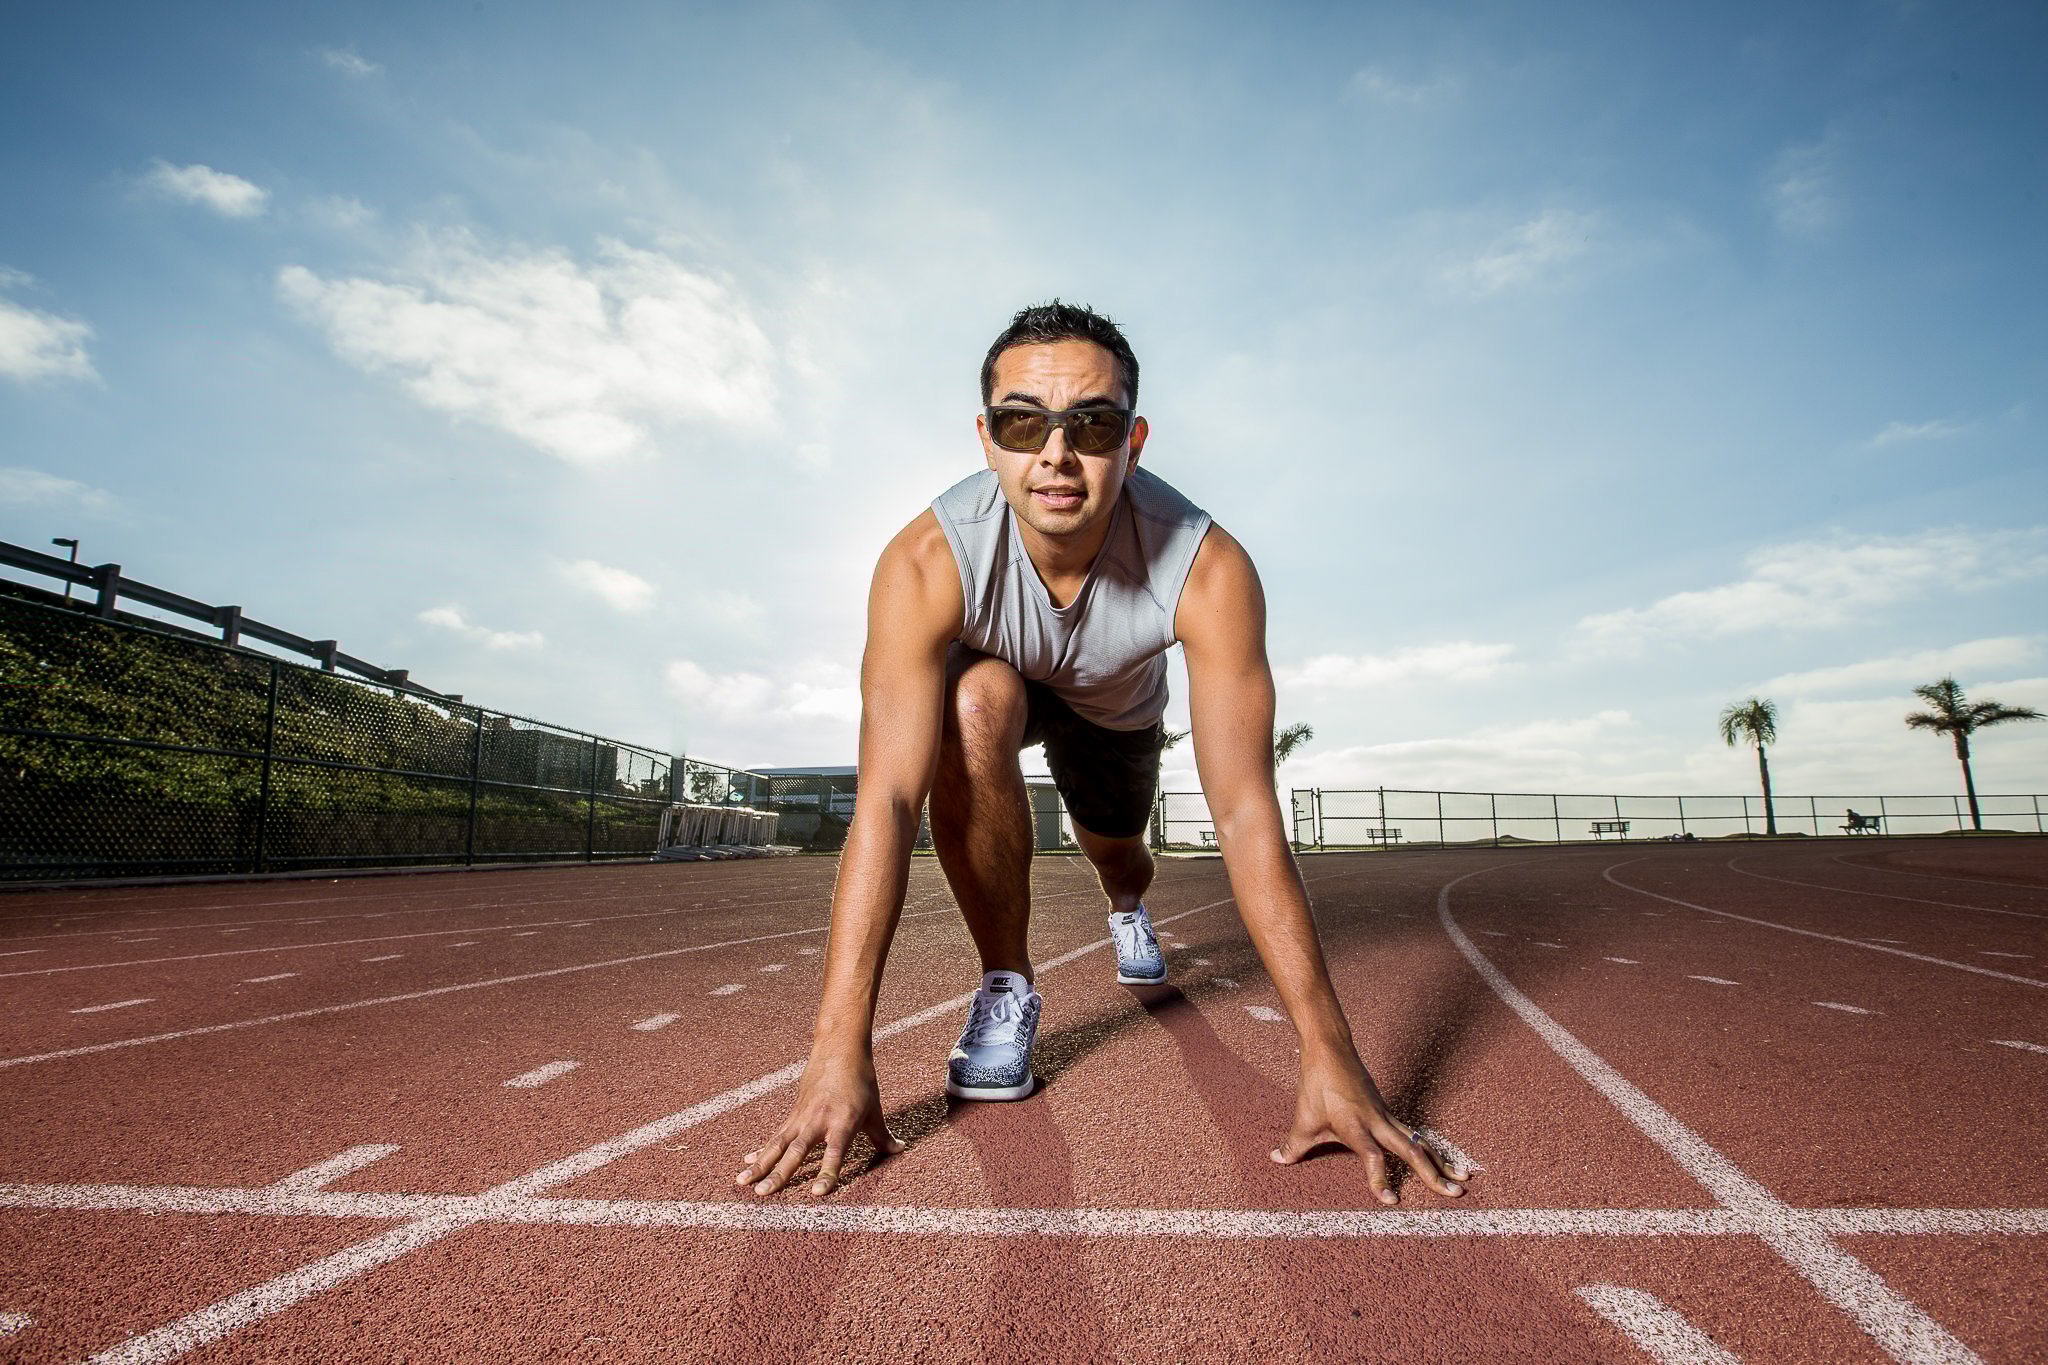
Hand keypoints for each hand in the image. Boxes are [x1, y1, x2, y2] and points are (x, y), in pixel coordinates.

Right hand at [736, 1049, 905, 1196]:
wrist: (840, 1048)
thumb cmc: (861, 1080)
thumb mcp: (875, 1109)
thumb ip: (883, 1135)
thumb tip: (900, 1150)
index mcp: (843, 1122)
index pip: (835, 1154)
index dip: (827, 1174)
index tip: (816, 1193)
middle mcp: (819, 1121)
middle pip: (797, 1152)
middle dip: (779, 1173)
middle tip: (762, 1193)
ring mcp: (802, 1117)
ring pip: (778, 1145)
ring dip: (760, 1165)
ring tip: (742, 1182)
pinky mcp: (793, 1114)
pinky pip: (775, 1136)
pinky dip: (761, 1151)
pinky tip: (747, 1164)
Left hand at [1269, 1052, 1466, 1203]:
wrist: (1330, 1050)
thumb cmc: (1317, 1084)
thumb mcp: (1303, 1118)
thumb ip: (1294, 1145)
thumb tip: (1276, 1160)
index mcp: (1356, 1126)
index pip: (1372, 1157)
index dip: (1379, 1178)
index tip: (1390, 1201)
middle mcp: (1377, 1122)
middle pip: (1411, 1150)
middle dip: (1433, 1174)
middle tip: (1454, 1194)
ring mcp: (1387, 1115)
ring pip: (1419, 1141)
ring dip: (1441, 1161)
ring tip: (1463, 1180)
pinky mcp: (1389, 1111)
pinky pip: (1414, 1133)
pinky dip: (1430, 1149)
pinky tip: (1444, 1162)